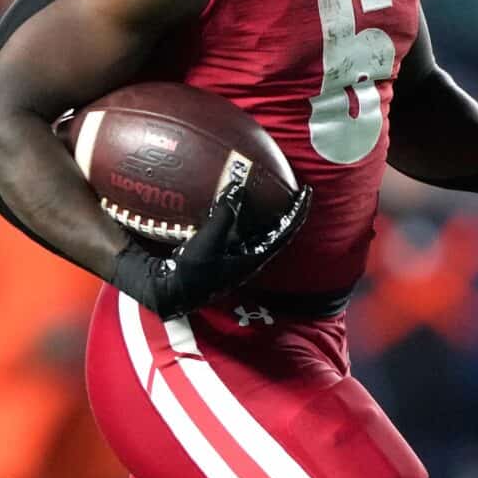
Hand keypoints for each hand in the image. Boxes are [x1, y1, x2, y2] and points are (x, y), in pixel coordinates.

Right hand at [108, 165, 313, 319]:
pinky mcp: (222, 251)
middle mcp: (249, 256)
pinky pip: (238, 228)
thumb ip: (224, 215)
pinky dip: (241, 213)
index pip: (285, 231)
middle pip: (275, 228)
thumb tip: (238, 187)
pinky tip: (233, 200)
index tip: (306, 192)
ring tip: (266, 188)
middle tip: (289, 185)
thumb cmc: (192, 274)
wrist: (171, 291)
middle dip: (283, 208)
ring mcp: (236, 255)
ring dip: (263, 210)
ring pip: (258, 228)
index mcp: (254, 257)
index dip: (297, 212)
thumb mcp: (209, 243)